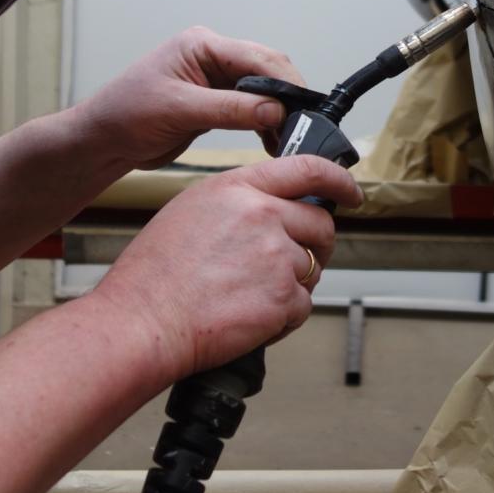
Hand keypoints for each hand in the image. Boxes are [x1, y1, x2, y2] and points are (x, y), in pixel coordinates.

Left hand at [77, 26, 305, 169]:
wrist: (102, 141)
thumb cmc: (125, 115)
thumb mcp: (179, 110)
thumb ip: (230, 108)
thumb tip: (276, 110)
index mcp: (202, 45)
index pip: (258, 57)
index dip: (285, 82)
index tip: (303, 109)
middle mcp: (213, 57)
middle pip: (267, 70)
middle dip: (288, 97)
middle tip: (303, 126)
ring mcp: (215, 79)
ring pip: (264, 90)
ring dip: (279, 113)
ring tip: (290, 139)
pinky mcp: (215, 102)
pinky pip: (252, 107)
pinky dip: (266, 123)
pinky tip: (274, 142)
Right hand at [93, 157, 362, 380]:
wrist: (143, 323)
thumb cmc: (152, 277)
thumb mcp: (189, 213)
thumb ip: (236, 204)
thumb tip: (268, 210)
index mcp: (237, 189)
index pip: (307, 169)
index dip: (339, 180)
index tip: (350, 192)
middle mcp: (262, 215)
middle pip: (320, 224)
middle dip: (315, 245)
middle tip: (289, 263)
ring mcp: (276, 256)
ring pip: (311, 269)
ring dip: (289, 285)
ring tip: (246, 296)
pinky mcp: (283, 297)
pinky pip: (302, 306)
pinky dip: (283, 318)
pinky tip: (249, 318)